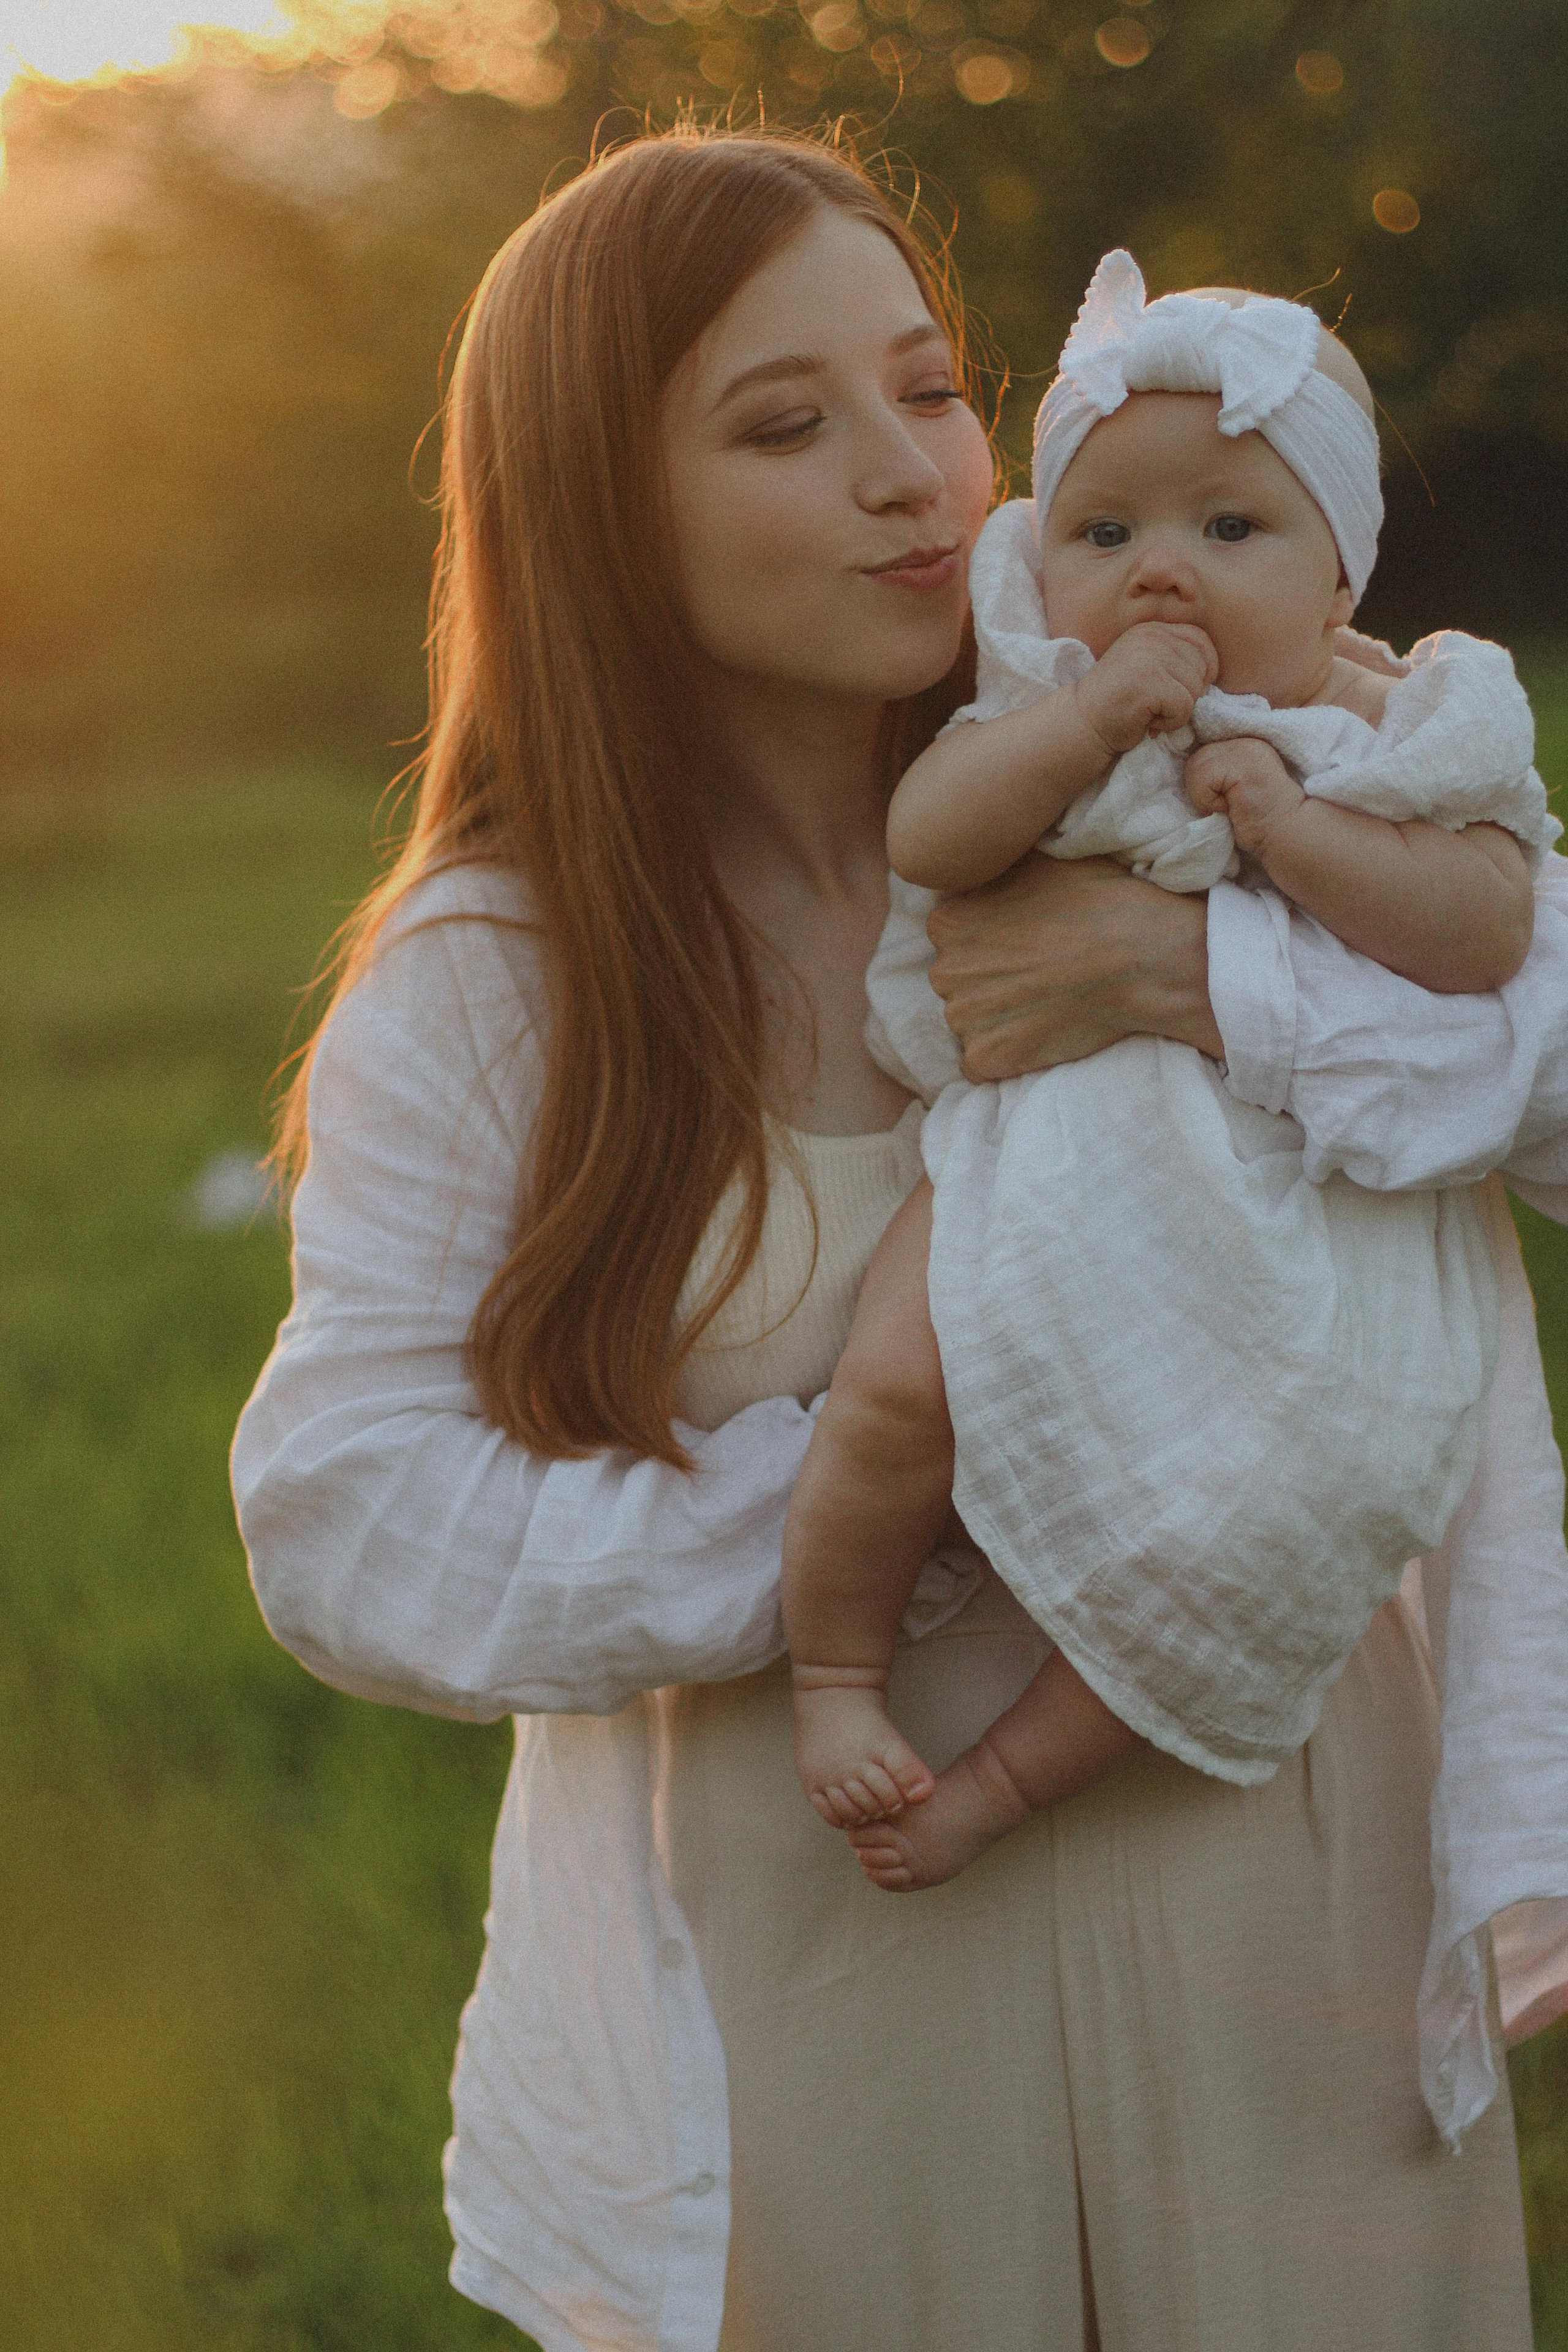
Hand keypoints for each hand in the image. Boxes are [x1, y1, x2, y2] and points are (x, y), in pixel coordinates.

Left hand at [926, 854, 1222, 1080]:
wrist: (1138, 956)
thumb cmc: (1096, 900)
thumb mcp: (1038, 860)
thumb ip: (995, 870)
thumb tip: (984, 864)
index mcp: (946, 921)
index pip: (952, 936)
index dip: (989, 941)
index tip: (1023, 942)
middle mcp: (943, 971)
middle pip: (957, 980)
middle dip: (988, 980)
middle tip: (1037, 975)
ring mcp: (962, 1019)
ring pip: (968, 1021)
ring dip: (996, 1018)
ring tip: (1044, 1004)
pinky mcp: (986, 1059)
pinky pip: (979, 1063)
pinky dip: (1004, 1056)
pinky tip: (1039, 1035)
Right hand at [1071, 622, 1218, 759]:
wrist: (1082, 723)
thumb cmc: (1117, 702)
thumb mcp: (1145, 666)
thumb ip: (1173, 658)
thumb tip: (1213, 673)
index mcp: (1152, 629)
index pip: (1201, 640)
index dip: (1206, 668)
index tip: (1187, 690)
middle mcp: (1152, 637)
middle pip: (1201, 667)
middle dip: (1187, 694)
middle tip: (1157, 704)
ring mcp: (1149, 658)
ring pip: (1195, 689)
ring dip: (1177, 711)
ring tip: (1150, 712)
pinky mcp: (1149, 683)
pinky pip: (1184, 707)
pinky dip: (1170, 723)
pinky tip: (1148, 722)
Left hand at [1184, 736, 1303, 862]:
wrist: (1287, 834)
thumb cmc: (1259, 820)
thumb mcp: (1234, 788)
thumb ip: (1218, 772)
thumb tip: (1187, 772)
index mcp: (1244, 743)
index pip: (1203, 751)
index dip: (1204, 779)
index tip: (1224, 798)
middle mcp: (1246, 740)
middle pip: (1195, 757)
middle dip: (1202, 788)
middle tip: (1226, 806)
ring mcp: (1245, 749)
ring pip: (1195, 767)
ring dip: (1204, 796)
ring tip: (1229, 808)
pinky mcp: (1243, 764)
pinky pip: (1201, 779)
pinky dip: (1208, 801)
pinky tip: (1231, 809)